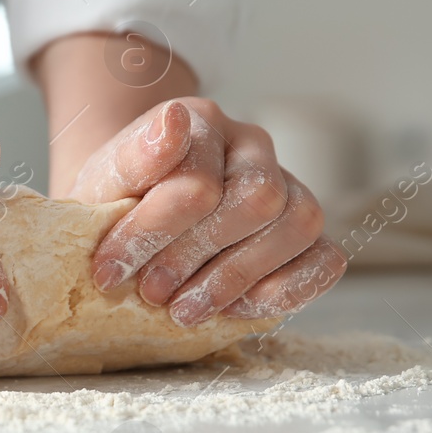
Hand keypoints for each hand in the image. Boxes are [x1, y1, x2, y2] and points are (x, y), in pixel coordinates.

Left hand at [67, 98, 345, 324]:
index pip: (197, 181)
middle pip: (256, 200)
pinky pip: (326, 258)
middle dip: (197, 257)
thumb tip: (172, 122)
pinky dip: (288, 289)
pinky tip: (237, 309)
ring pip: (298, 224)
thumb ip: (133, 157)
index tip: (110, 271)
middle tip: (152, 293)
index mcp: (203, 123)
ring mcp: (288, 185)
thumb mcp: (105, 182)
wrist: (131, 217)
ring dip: (237, 278)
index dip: (153, 234)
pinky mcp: (305, 230)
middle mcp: (253, 146)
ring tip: (185, 310)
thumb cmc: (120, 200)